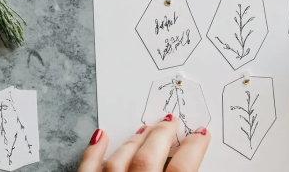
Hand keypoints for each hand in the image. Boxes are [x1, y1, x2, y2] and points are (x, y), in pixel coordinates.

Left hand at [78, 114, 209, 171]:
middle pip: (150, 157)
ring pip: (120, 160)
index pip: (183, 169)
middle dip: (162, 135)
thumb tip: (192, 163)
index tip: (201, 134)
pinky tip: (100, 136)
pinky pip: (87, 170)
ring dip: (134, 141)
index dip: (194, 148)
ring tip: (144, 129)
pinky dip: (93, 152)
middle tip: (170, 121)